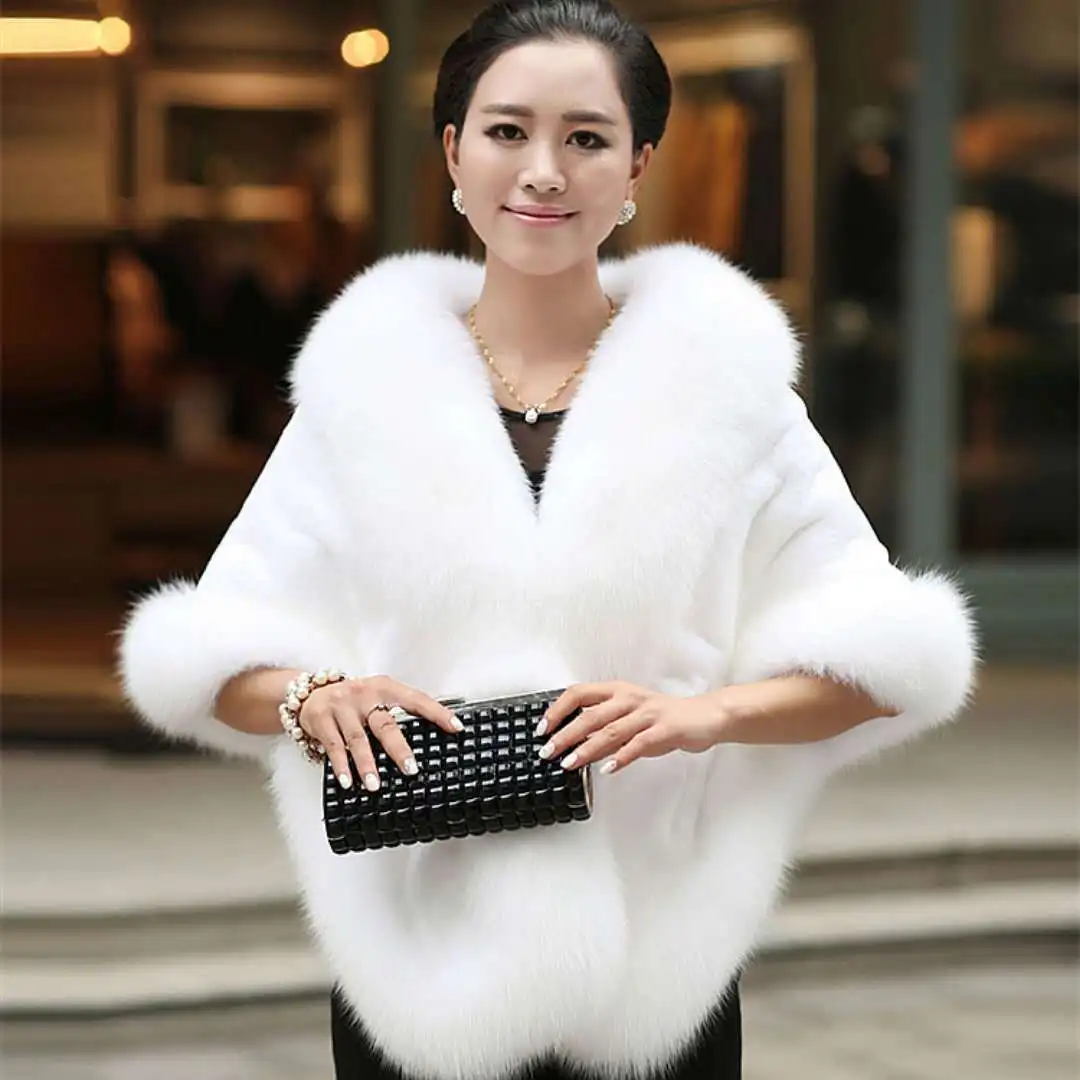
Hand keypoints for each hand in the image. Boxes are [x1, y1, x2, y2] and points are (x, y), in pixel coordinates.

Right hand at [299, 675, 461, 791]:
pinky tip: (347, 781)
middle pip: (385, 724)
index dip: (437, 713)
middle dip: (398, 749)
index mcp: (385, 688)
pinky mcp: (322, 719)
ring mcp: (343, 707)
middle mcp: (365, 695)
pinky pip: (333, 746)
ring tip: (375, 785)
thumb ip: (397, 712)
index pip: (416, 699)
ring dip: (366, 764)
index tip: (456, 727)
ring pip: (358, 739)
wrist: (310, 692)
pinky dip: (340, 766)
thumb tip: (430, 736)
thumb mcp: (376, 697)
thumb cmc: (353, 700)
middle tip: (411, 769)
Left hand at [537, 682, 721, 775]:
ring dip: (587, 749)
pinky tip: (608, 769)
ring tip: (569, 764)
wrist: (706, 715)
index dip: (557, 710)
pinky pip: (640, 743)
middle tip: (547, 752)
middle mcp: (630, 698)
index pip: (579, 693)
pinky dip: (622, 757)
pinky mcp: (665, 729)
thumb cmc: (663, 717)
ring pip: (611, 730)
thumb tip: (572, 743)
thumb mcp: (629, 717)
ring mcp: (648, 713)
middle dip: (565, 734)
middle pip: (590, 715)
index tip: (542, 728)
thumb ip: (604, 727)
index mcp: (617, 691)